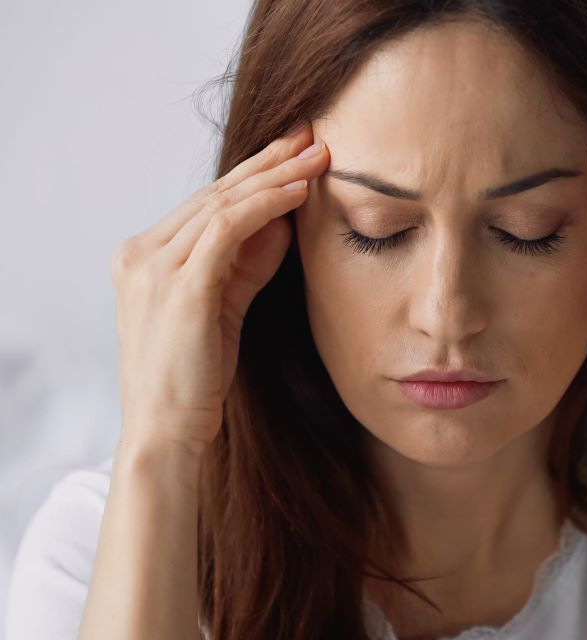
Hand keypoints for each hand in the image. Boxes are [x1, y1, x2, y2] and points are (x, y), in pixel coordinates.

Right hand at [110, 125, 329, 454]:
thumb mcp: (223, 306)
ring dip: (274, 177)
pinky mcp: (178, 287)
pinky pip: (226, 230)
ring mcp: (153, 267)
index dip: (253, 174)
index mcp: (145, 257)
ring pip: (222, 204)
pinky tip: (297, 193)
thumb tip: (283, 222)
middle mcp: (141, 253)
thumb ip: (247, 263)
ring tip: (317, 157)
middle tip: (310, 135)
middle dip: (267, 161)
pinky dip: (264, 207)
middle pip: (214, 193)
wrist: (167, 430)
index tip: (293, 152)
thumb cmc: (195, 375)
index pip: (206, 203)